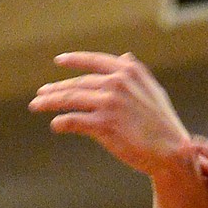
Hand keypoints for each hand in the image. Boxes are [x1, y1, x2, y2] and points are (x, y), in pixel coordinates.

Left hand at [29, 52, 194, 179]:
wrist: (171, 151)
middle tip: (40, 94)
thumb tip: (124, 56)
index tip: (58, 62)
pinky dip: (62, 122)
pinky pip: (74, 121)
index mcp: (128, 71)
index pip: (94, 61)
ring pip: (71, 99)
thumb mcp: (152, 90)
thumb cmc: (163, 125)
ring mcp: (109, 103)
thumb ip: (136, 72)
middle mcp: (117, 83)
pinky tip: (55, 125)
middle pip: (78, 83)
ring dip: (50, 102)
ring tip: (36, 106)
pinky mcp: (104, 125)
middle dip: (56, 89)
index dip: (74, 61)